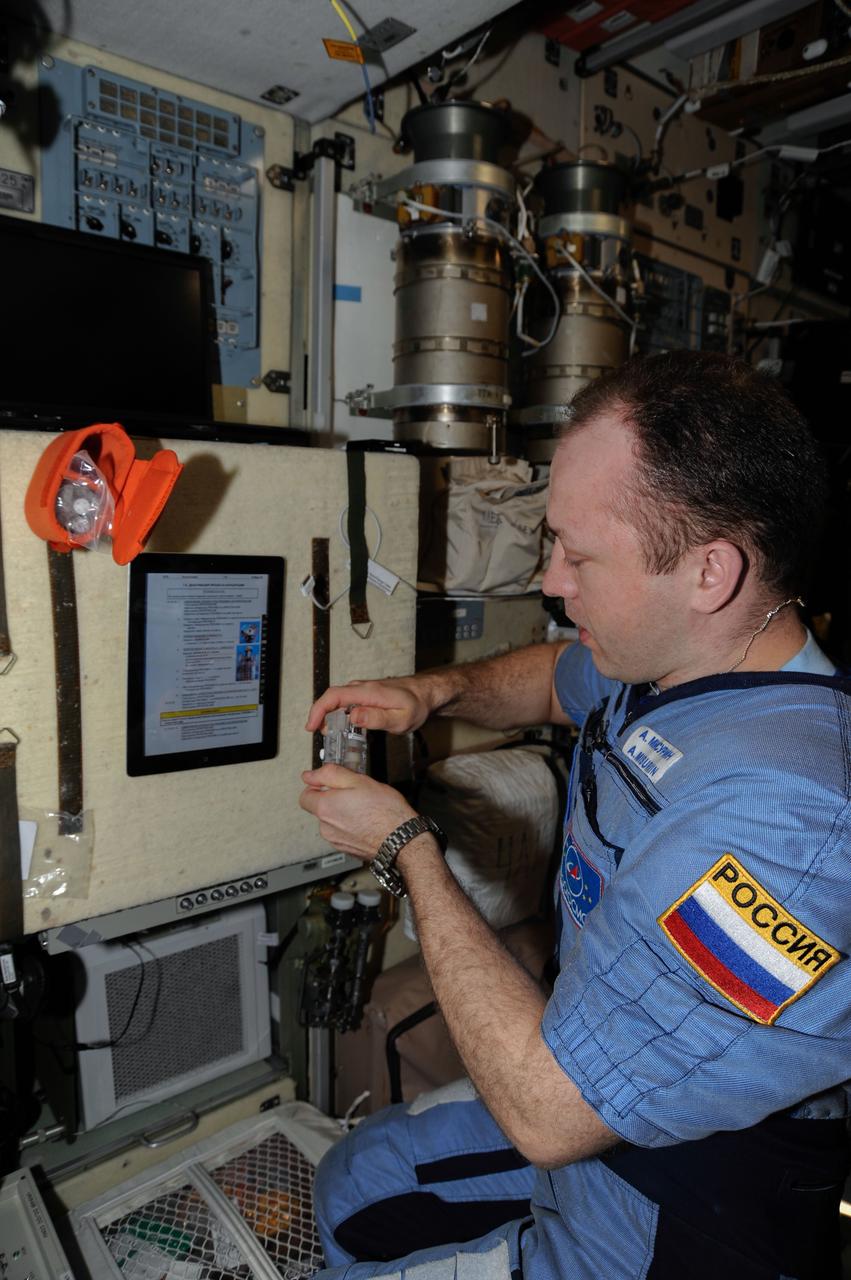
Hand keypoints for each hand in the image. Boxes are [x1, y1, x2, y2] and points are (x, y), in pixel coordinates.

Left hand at [299, 764, 417, 860]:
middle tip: (355, 793)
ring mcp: (336, 840)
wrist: (400, 840)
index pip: (305, 796)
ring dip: (342, 813)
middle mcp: (326, 827)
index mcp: (325, 808)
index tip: (330, 783)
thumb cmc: (385, 811)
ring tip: (364, 808)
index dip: (317, 786)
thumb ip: (330, 774)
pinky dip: (350, 826)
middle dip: (333, 799)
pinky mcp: (346, 849)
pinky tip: (367, 821)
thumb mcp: (358, 780)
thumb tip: (310, 775)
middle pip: (320, 809)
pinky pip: (342, 833)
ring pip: (332, 821)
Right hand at [305, 675, 436, 736]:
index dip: (318, 710)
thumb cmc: (416, 705)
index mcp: (368, 692)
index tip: (311, 726)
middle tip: (318, 733)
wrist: (426, 693)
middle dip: (319, 715)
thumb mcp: (400, 718)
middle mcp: (362, 688)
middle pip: (331, 697)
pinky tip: (341, 726)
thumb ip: (376, 718)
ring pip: (337, 700)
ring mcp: (363, 690)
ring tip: (330, 734)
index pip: (334, 696)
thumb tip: (353, 716)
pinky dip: (338, 713)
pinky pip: (346, 701)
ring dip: (329, 715)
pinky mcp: (365, 694)